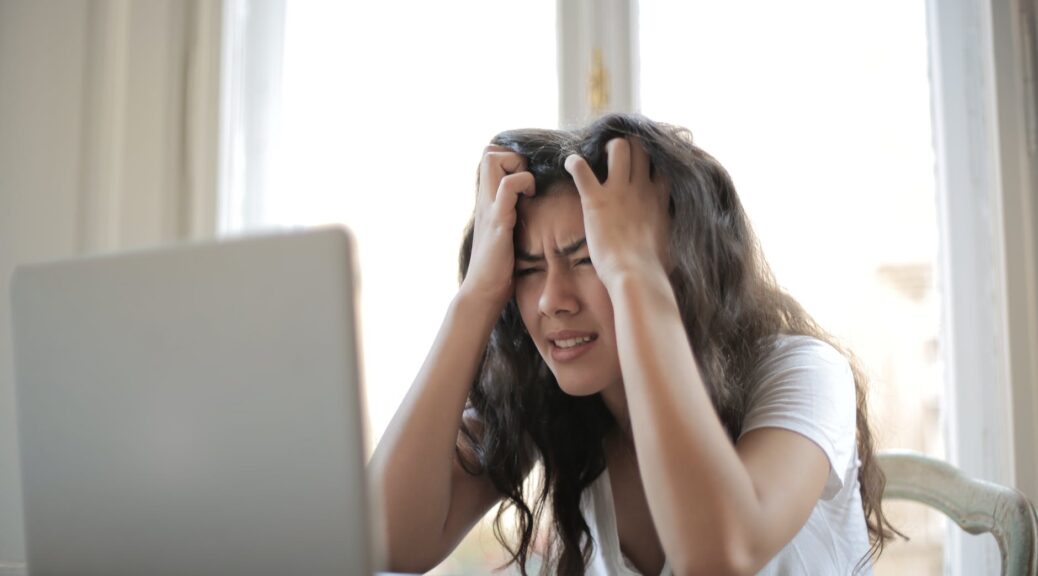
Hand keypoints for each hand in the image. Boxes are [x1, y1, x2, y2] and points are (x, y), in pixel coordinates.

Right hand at [460, 145, 534, 310]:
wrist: (483, 292)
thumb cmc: (497, 268)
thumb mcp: (504, 234)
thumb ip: (510, 216)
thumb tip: (530, 210)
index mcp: (487, 202)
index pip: (489, 157)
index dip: (510, 158)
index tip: (526, 177)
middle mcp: (484, 200)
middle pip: (489, 151)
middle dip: (513, 156)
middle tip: (527, 180)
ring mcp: (489, 208)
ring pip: (493, 160)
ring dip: (517, 167)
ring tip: (528, 189)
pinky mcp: (498, 221)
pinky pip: (507, 187)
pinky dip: (522, 184)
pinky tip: (529, 199)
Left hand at [564, 137, 668, 289]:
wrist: (636, 275)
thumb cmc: (654, 268)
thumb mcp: (672, 243)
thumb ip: (670, 230)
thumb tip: (672, 238)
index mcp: (659, 198)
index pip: (662, 164)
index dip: (653, 158)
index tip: (644, 162)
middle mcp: (641, 188)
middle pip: (641, 148)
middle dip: (630, 146)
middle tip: (618, 156)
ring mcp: (619, 191)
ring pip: (618, 147)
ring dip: (607, 148)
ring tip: (598, 156)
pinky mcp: (596, 200)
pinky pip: (581, 169)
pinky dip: (573, 163)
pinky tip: (570, 164)